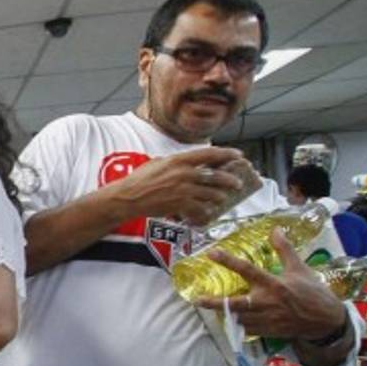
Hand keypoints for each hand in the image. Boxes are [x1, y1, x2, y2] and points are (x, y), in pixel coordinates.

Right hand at [104, 147, 249, 227]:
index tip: (238, 155)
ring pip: (211, 193)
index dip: (227, 154)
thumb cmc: (139, 180)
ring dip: (219, 197)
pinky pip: (200, 208)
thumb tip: (190, 161)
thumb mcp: (158, 163)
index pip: (209, 154)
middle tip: (237, 183)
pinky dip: (205, 210)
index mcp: (179, 160)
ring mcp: (182, 189)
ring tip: (223, 198)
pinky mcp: (179, 204)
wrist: (128, 197)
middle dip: (230, 180)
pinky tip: (208, 211)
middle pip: (215, 176)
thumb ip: (176, 162)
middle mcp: (183, 173)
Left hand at [197, 228, 347, 339]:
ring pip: (237, 318)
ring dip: (224, 313)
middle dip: (214, 303)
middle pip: (234, 304)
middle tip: (197, 300)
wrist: (326, 321)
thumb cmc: (313, 292)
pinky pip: (246, 329)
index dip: (227, 260)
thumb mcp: (299, 268)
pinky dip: (237, 324)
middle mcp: (266, 302)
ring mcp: (266, 319)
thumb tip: (276, 230)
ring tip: (211, 306)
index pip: (246, 269)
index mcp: (273, 284)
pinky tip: (232, 318)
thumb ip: (284, 249)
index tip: (211, 253)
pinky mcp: (267, 331)